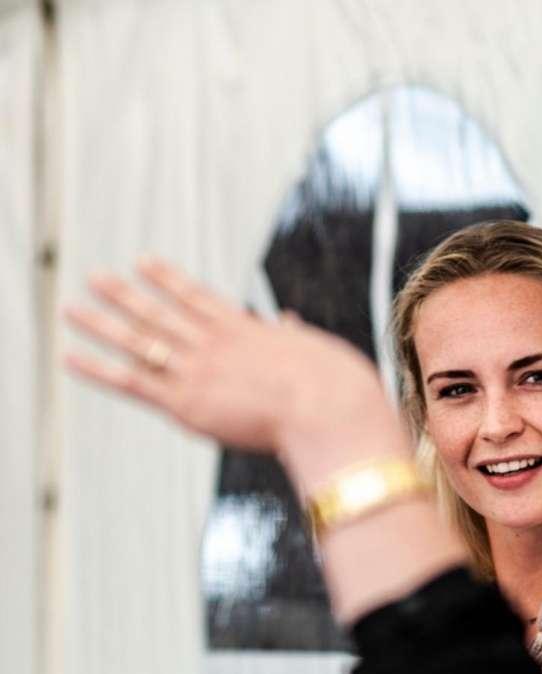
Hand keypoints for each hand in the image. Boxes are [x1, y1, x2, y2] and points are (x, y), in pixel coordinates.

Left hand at [64, 259, 409, 493]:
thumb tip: (289, 320)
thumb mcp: (315, 351)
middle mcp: (214, 343)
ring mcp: (197, 368)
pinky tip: (71, 356)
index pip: (197, 299)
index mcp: (246, 330)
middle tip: (96, 277)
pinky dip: (98, 369)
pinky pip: (132, 381)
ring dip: (102, 322)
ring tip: (73, 307)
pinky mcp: (187, 401)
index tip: (145, 263)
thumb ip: (293, 336)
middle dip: (125, 295)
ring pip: (139, 339)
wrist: (328, 408)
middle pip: (160, 313)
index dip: (168, 280)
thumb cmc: (336, 387)